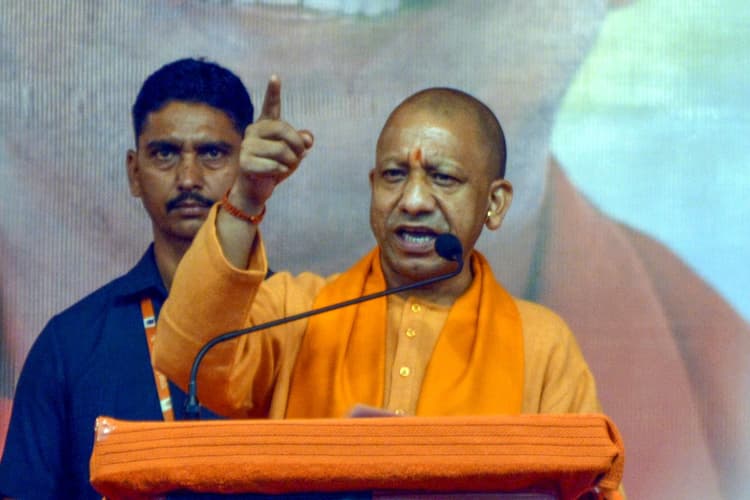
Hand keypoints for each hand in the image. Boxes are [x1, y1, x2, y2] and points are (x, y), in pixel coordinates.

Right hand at [232, 75, 313, 212]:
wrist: (256, 187)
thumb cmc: (276, 166)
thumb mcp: (293, 152)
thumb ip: (302, 141)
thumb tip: (307, 139)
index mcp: (265, 125)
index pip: (270, 106)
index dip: (273, 92)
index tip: (275, 77)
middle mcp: (253, 131)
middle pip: (283, 129)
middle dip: (297, 144)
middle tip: (301, 154)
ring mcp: (247, 146)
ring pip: (281, 150)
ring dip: (291, 161)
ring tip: (285, 166)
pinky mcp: (245, 162)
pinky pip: (274, 165)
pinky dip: (282, 171)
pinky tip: (277, 173)